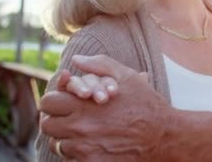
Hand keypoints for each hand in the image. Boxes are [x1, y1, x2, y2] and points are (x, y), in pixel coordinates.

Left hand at [40, 55, 169, 160]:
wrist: (163, 136)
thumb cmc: (146, 104)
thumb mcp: (127, 77)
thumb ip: (100, 65)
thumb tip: (77, 60)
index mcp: (84, 104)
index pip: (48, 102)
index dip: (55, 100)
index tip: (64, 102)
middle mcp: (79, 127)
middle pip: (48, 125)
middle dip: (57, 119)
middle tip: (71, 118)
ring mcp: (84, 148)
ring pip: (58, 144)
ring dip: (67, 138)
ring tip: (85, 133)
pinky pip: (71, 160)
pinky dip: (78, 153)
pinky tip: (93, 146)